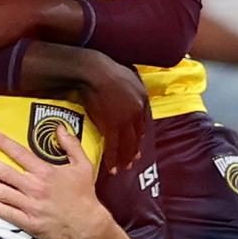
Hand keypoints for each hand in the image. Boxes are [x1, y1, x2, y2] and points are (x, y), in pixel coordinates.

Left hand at [0, 128, 109, 238]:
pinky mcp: (28, 222)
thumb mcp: (83, 165)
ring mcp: (30, 206)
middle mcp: (35, 187)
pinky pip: (6, 213)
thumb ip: (71, 145)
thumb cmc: (84, 193)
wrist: (87, 224)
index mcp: (45, 171)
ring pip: (1, 192)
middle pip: (4, 172)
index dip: (3, 143)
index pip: (19, 153)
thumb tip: (59, 127)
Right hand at [77, 50, 147, 174]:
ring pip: (127, 144)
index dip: (139, 135)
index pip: (142, 123)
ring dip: (125, 158)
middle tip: (132, 162)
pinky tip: (111, 168)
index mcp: (142, 99)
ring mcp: (126, 120)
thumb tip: (128, 90)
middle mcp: (137, 111)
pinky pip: (113, 146)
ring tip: (123, 168)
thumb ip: (130, 87)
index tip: (137, 144)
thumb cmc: (106, 69)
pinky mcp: (112, 126)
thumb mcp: (127, 75)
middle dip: (134, 150)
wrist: (95, 72)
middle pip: (137, 136)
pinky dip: (112, 159)